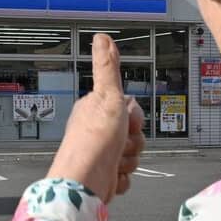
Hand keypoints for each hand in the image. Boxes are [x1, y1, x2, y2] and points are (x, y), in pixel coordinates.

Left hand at [46, 34, 145, 202]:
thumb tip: (102, 38)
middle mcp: (98, 130)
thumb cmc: (94, 141)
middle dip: (133, 142)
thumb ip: (107, 68)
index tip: (125, 122)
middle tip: (119, 143)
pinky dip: (122, 178)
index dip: (135, 118)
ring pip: (133, 155)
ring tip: (113, 161)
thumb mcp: (107, 97)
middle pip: (135, 133)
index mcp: (97, 109)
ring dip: (128, 161)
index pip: (131, 109)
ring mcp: (101, 153)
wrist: (85, 182)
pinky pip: (127, 174)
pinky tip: (112, 175)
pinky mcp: (105, 174)